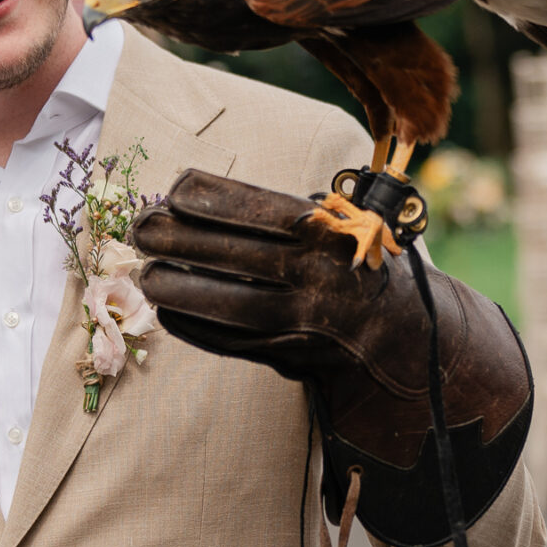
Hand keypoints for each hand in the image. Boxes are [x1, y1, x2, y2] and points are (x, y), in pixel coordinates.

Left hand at [134, 171, 531, 546]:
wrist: (406, 333)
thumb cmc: (359, 262)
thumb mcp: (341, 222)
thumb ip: (286, 212)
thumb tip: (200, 197)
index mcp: (331, 232)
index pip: (258, 208)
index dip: (209, 197)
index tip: (173, 188)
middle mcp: (319, 276)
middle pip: (234, 255)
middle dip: (178, 238)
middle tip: (140, 227)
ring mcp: (306, 322)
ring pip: (229, 305)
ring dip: (179, 288)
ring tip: (145, 274)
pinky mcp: (293, 357)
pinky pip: (234, 343)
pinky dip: (196, 328)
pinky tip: (168, 311)